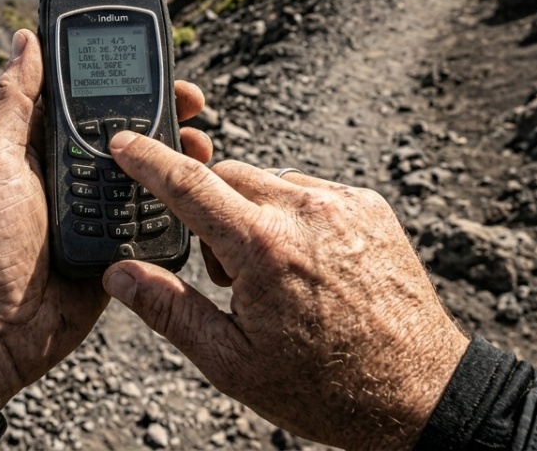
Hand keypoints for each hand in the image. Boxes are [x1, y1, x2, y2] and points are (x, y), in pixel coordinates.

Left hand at [0, 30, 212, 404]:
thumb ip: (12, 102)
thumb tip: (24, 40)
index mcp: (40, 145)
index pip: (88, 97)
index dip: (122, 76)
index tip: (156, 63)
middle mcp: (71, 172)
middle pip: (128, 132)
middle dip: (164, 114)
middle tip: (194, 105)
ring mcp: (96, 210)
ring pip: (149, 174)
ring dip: (178, 158)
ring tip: (202, 149)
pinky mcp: (116, 247)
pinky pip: (154, 221)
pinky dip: (178, 207)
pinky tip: (199, 194)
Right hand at [102, 133, 468, 449]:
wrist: (416, 394)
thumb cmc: (324, 387)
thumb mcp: (232, 361)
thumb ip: (169, 309)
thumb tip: (120, 275)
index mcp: (263, 249)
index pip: (188, 185)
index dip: (147, 159)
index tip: (123, 141)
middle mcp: (305, 213)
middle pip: (227, 176)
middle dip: (210, 211)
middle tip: (227, 274)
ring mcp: (344, 205)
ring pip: (270, 183)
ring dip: (255, 214)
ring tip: (276, 278)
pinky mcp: (371, 207)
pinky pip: (312, 192)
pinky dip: (296, 217)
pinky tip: (310, 267)